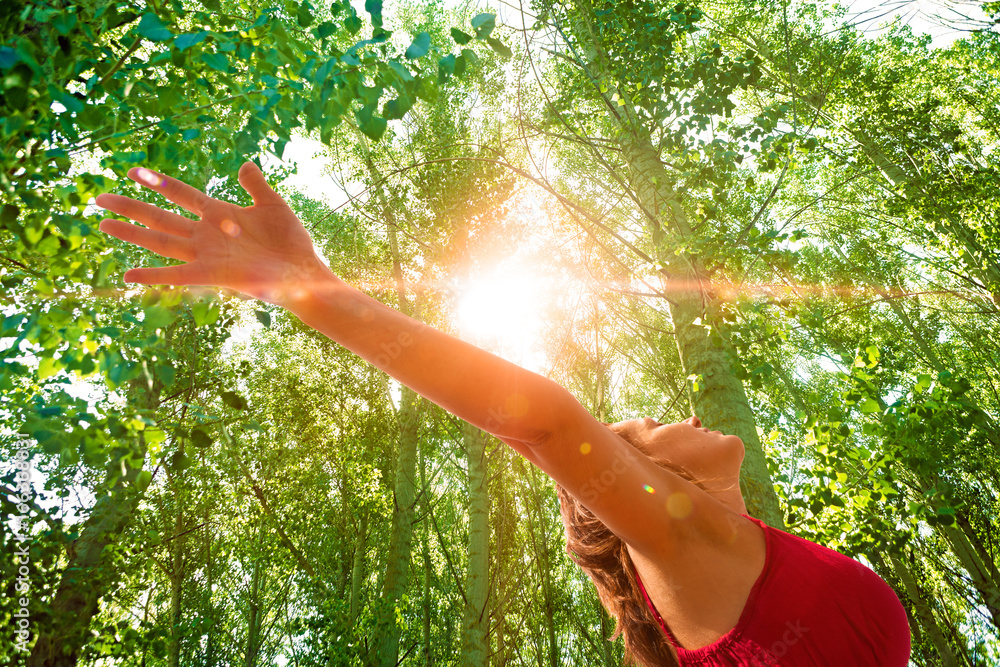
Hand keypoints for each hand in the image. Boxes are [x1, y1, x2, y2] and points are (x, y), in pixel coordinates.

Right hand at [97, 162, 326, 305]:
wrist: (304, 272)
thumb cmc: (291, 242)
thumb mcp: (273, 205)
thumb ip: (256, 186)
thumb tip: (245, 164)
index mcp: (218, 214)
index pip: (180, 194)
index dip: (158, 182)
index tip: (133, 171)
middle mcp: (206, 234)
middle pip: (160, 216)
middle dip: (130, 207)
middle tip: (99, 198)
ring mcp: (206, 254)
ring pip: (161, 240)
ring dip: (132, 233)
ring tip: (103, 224)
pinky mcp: (212, 274)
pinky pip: (176, 274)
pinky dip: (152, 275)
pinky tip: (127, 275)